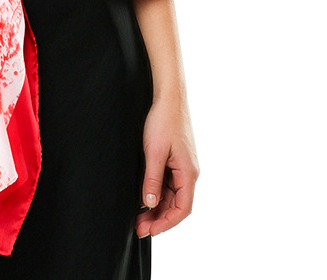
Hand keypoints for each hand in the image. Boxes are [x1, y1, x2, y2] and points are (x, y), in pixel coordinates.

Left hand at [135, 93, 198, 237]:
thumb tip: (149, 203)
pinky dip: (157, 192)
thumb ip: (152, 179)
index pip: (182, 209)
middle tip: (138, 227)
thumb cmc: (163, 121)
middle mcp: (189, 172)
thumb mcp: (154, 152)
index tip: (148, 230)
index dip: (166, 223)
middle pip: (176, 204)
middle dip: (158, 217)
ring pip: (171, 195)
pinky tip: (143, 196)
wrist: (168, 97)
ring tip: (137, 215)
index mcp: (188, 173)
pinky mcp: (175, 159)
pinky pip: (168, 183)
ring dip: (156, 206)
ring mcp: (182, 166)